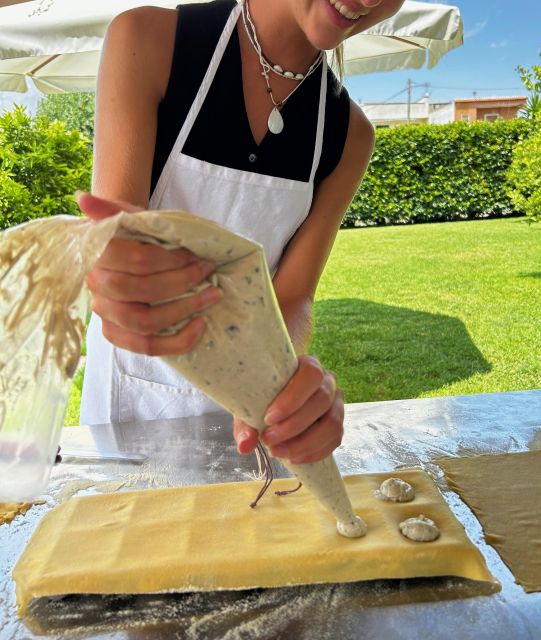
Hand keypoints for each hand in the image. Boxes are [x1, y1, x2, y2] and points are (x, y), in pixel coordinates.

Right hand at [77, 192, 221, 355]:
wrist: (131, 253)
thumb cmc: (137, 234)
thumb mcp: (132, 217)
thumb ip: (112, 210)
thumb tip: (83, 198)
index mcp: (98, 254)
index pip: (138, 260)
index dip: (173, 260)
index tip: (198, 254)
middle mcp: (96, 285)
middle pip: (141, 292)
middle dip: (182, 282)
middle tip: (209, 272)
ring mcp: (105, 313)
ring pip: (145, 323)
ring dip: (184, 310)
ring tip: (212, 296)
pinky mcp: (117, 333)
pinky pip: (147, 347)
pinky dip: (178, 341)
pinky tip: (200, 325)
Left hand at [233, 355, 343, 463]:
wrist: (276, 408)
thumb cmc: (265, 399)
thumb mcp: (251, 407)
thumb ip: (246, 425)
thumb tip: (245, 446)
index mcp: (309, 365)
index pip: (311, 374)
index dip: (293, 397)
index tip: (269, 418)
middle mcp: (328, 382)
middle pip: (322, 400)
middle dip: (294, 425)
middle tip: (268, 439)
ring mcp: (336, 404)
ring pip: (332, 424)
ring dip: (304, 443)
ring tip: (278, 452)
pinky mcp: (338, 425)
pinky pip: (334, 440)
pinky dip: (313, 453)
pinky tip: (293, 458)